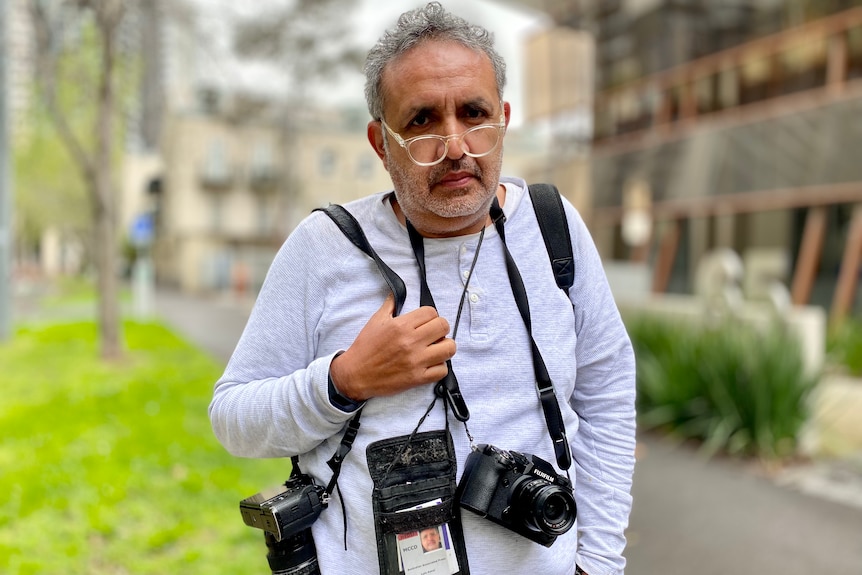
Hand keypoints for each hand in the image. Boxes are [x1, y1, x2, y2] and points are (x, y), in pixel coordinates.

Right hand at [329, 295, 455, 400]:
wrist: (355, 375)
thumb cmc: (365, 347)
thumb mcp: (375, 321)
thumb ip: (390, 305)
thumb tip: (396, 292)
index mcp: (401, 326)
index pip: (432, 312)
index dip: (430, 316)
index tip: (425, 322)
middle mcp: (411, 342)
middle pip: (443, 327)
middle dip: (440, 328)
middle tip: (432, 334)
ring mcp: (416, 361)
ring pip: (449, 348)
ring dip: (444, 347)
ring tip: (435, 348)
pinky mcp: (417, 378)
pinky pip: (442, 370)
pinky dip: (439, 367)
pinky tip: (430, 364)